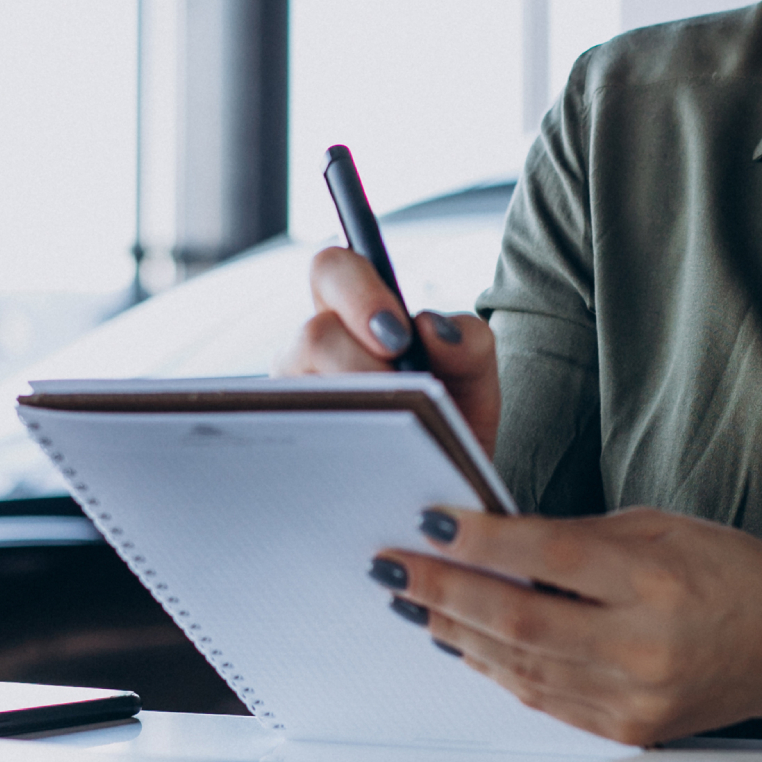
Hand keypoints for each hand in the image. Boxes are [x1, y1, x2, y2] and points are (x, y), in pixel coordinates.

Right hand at [272, 246, 500, 455]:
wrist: (445, 493)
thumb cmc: (451, 422)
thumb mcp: (474, 382)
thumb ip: (469, 344)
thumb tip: (431, 328)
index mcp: (353, 317)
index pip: (332, 269)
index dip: (358, 292)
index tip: (399, 338)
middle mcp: (311, 353)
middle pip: (313, 331)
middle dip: (359, 362)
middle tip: (398, 391)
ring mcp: (293, 401)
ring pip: (304, 389)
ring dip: (357, 410)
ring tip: (396, 437)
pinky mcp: (287, 451)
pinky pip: (296, 444)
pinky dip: (341, 451)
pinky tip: (371, 469)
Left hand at [374, 505, 761, 746]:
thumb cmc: (731, 571)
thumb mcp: (658, 526)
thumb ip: (576, 537)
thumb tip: (492, 539)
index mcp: (655, 581)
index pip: (548, 557)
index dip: (480, 542)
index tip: (430, 523)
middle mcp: (643, 646)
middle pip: (520, 621)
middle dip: (445, 593)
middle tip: (394, 566)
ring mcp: (633, 697)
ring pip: (521, 667)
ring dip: (457, 632)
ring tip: (414, 601)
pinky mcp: (626, 730)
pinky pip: (543, 699)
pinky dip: (497, 668)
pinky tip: (465, 641)